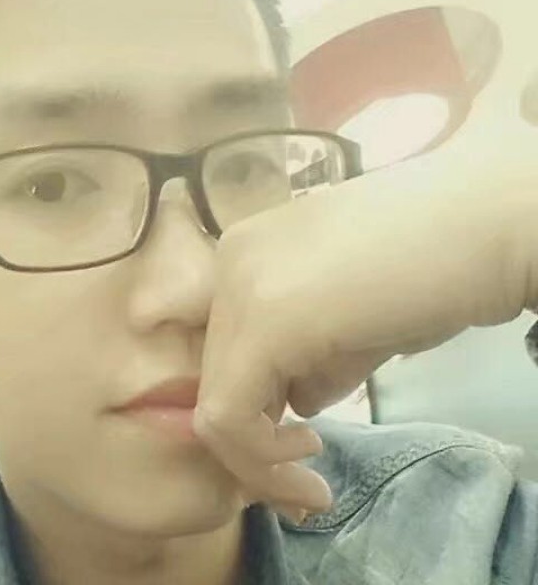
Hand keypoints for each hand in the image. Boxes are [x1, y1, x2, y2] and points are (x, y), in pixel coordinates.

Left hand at [193, 122, 537, 518]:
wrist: (494, 223)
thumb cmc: (439, 263)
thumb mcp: (353, 318)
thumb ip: (310, 356)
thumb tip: (293, 401)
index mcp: (247, 253)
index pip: (222, 351)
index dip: (251, 413)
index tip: (297, 450)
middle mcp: (230, 262)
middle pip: (214, 377)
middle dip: (253, 445)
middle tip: (306, 481)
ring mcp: (241, 286)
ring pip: (214, 404)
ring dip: (260, 461)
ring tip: (313, 484)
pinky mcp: (264, 321)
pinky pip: (229, 415)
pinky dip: (263, 459)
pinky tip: (312, 457)